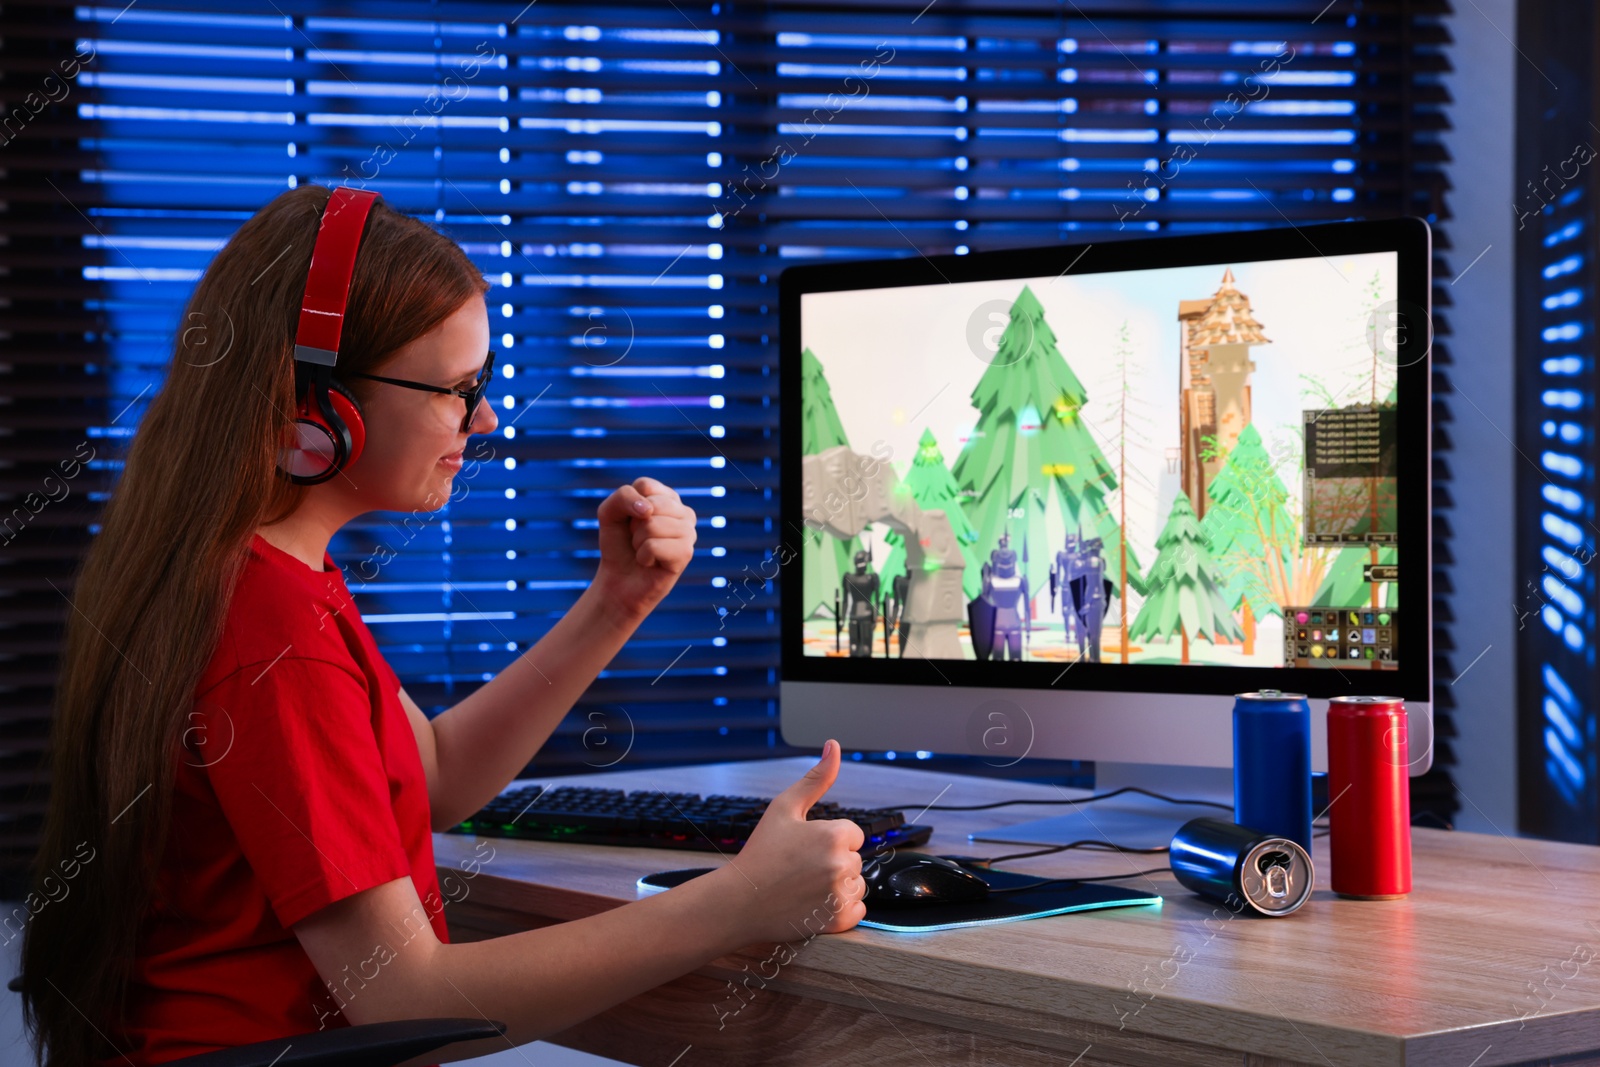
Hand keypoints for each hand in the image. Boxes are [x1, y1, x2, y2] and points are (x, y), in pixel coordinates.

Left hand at [594, 477, 696, 620]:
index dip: (628, 505)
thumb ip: (623, 497)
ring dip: (638, 542)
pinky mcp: (686, 553)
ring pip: (651, 525)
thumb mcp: (609, 512)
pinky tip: (650, 563)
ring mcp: (689, 532)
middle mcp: (684, 512)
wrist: (619, 580)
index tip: (630, 520)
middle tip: (637, 539)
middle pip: (650, 505)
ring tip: (644, 551)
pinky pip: (654, 546)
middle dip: (634, 525)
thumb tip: (648, 510)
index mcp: (668, 497)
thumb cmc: (619, 544)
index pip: (645, 485)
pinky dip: (643, 556)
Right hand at [714, 739, 866, 944]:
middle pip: (855, 860)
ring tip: (805, 886)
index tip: (804, 850)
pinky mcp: (838, 921)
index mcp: (834, 834)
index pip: (853, 835)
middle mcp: (842, 864)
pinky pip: (858, 910)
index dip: (828, 841)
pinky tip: (814, 903)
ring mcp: (840, 895)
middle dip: (833, 862)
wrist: (738, 901)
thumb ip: (816, 778)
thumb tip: (834, 746)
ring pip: (857, 884)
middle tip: (800, 869)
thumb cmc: (760, 853)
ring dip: (838, 886)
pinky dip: (841, 909)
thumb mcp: (784, 808)